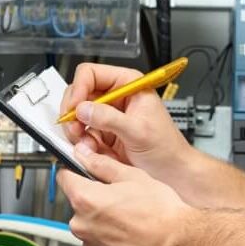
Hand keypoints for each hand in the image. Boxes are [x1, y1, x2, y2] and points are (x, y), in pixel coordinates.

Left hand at [58, 150, 190, 245]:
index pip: (64, 176)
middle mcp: (82, 225)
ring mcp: (92, 244)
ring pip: (90, 223)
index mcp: (86, 199)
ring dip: (103, 218)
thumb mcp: (132, 176)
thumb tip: (86, 156)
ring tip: (130, 214)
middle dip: (95, 196)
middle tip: (121, 193)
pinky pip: (100, 241)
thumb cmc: (160, 212)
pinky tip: (131, 229)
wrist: (177, 242)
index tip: (84, 170)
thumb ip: (102, 164)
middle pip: (79, 202)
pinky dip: (111, 235)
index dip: (76, 170)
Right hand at [60, 63, 193, 182]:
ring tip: (86, 142)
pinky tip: (92, 149)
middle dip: (74, 112)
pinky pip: (81, 133)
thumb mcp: (138, 131)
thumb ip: (110, 119)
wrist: (170, 172)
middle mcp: (115, 96)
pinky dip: (81, 142)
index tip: (75, 108)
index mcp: (128, 84)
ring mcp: (107, 115)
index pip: (91, 73)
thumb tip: (83, 109)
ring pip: (76, 115)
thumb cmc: (165, 147)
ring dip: (76, 129)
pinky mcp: (102, 132)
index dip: (79, 89)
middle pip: (79, 93)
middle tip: (76, 128)